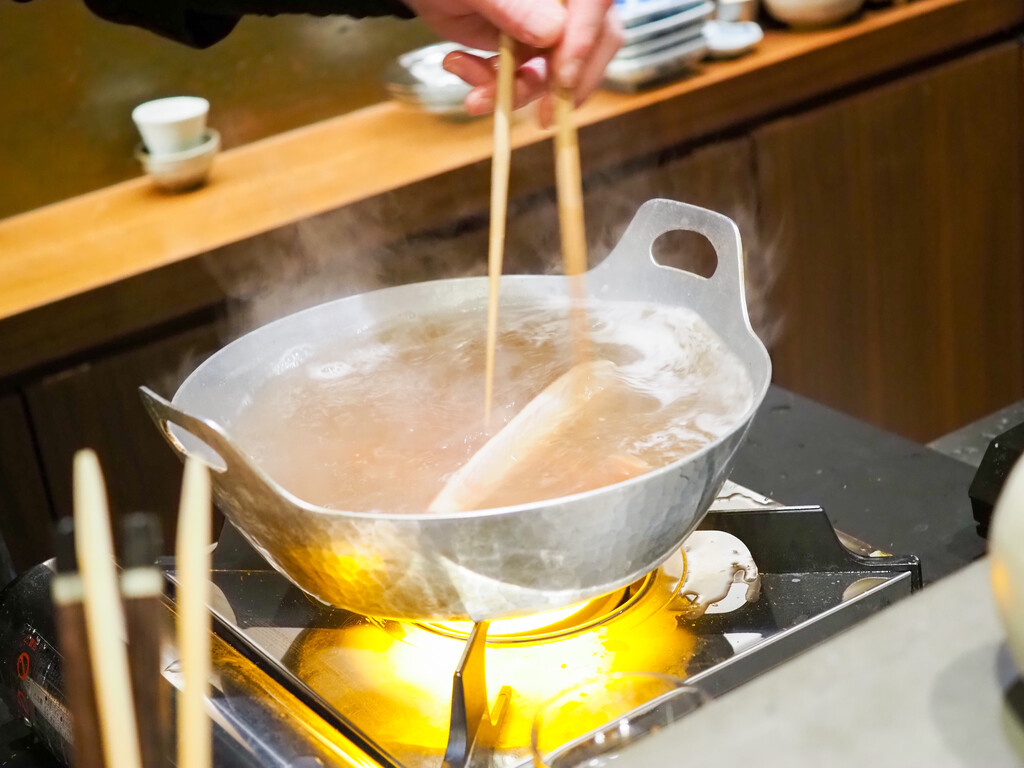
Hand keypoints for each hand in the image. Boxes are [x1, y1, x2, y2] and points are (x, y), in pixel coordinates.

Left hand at [402, 0, 622, 118]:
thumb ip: (510, 5)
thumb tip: (552, 33)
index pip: (595, 4)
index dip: (585, 42)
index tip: (562, 79)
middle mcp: (564, 2)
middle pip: (596, 42)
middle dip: (565, 84)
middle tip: (542, 118)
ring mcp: (551, 26)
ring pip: (559, 71)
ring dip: (518, 91)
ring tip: (473, 94)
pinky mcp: (530, 49)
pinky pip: (529, 79)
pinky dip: (497, 87)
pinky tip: (459, 66)